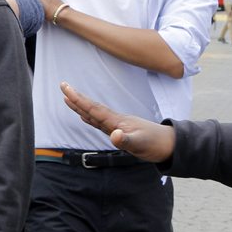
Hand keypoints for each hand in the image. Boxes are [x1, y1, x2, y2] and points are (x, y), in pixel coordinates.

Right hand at [60, 81, 175, 161]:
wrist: (169, 145)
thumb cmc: (155, 144)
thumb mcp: (140, 144)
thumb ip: (126, 140)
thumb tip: (114, 136)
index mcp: (117, 122)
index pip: (94, 109)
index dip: (79, 100)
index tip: (66, 89)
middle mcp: (115, 121)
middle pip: (91, 108)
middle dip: (76, 99)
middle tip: (63, 87)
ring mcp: (117, 125)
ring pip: (94, 114)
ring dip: (80, 107)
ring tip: (68, 99)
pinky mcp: (119, 131)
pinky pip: (99, 122)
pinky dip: (90, 118)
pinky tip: (85, 116)